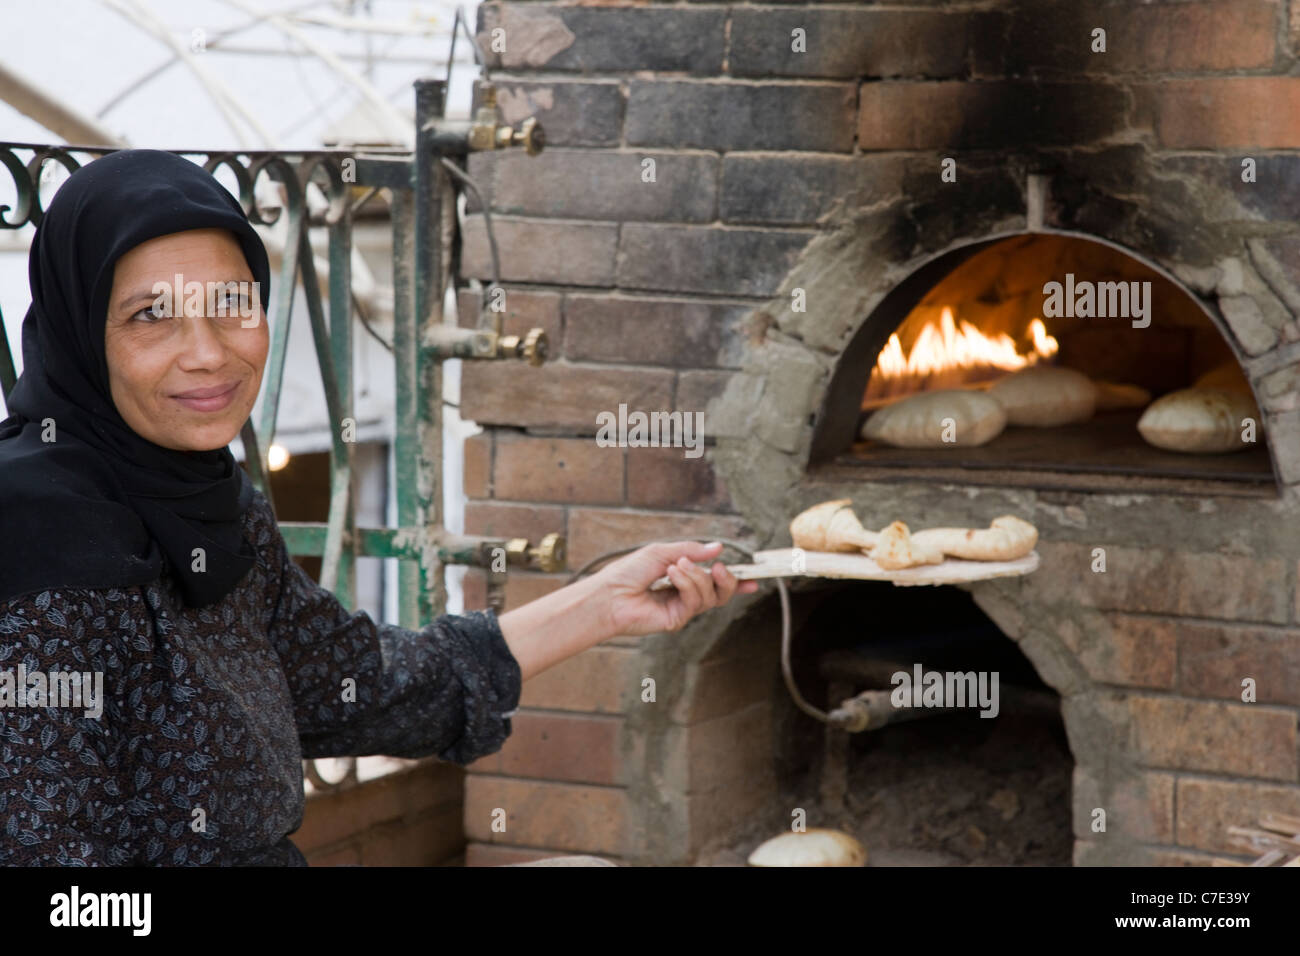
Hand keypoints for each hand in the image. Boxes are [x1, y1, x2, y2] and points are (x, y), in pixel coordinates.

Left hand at [592, 541, 759, 637]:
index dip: (736, 581)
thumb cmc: (629, 571)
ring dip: (697, 577)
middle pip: (721, 592)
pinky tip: (672, 575)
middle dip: (727, 579)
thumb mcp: (663, 552)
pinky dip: (686, 584)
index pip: (715, 581)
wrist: (610, 593)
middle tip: (718, 567)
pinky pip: (695, 601)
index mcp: (683, 578)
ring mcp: (682, 609)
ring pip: (710, 595)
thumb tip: (719, 548)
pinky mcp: (677, 620)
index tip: (753, 578)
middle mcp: (685, 595)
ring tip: (677, 566)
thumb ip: (692, 550)